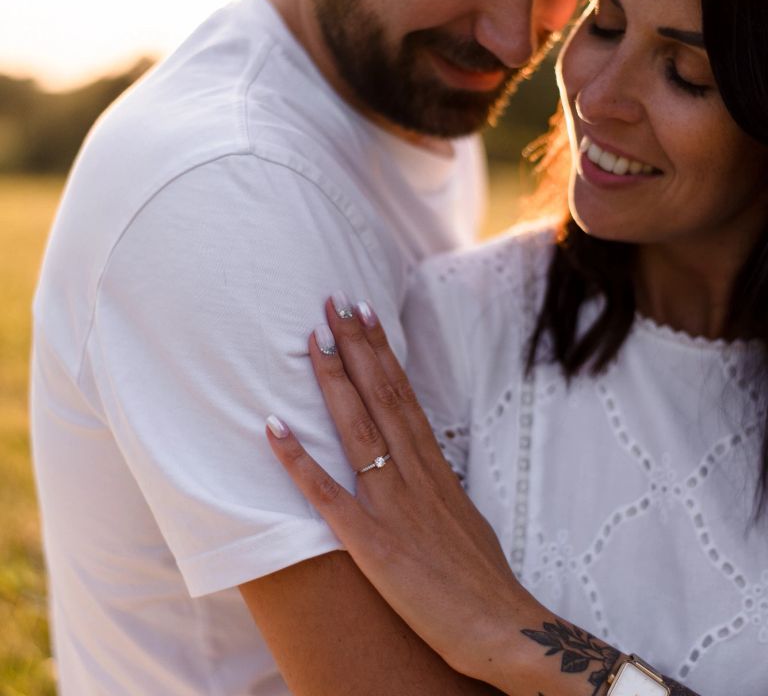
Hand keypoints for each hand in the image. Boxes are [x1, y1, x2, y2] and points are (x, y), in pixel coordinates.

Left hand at [265, 295, 535, 686]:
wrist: (503, 630)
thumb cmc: (483, 578)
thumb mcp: (464, 516)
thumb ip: (439, 486)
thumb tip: (425, 466)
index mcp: (434, 467)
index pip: (404, 394)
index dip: (382, 352)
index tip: (365, 314)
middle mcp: (414, 473)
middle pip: (382, 396)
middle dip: (356, 345)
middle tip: (335, 300)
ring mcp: (392, 504)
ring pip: (358, 428)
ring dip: (333, 381)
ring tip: (312, 339)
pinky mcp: (372, 542)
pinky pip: (327, 494)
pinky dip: (298, 459)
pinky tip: (273, 427)